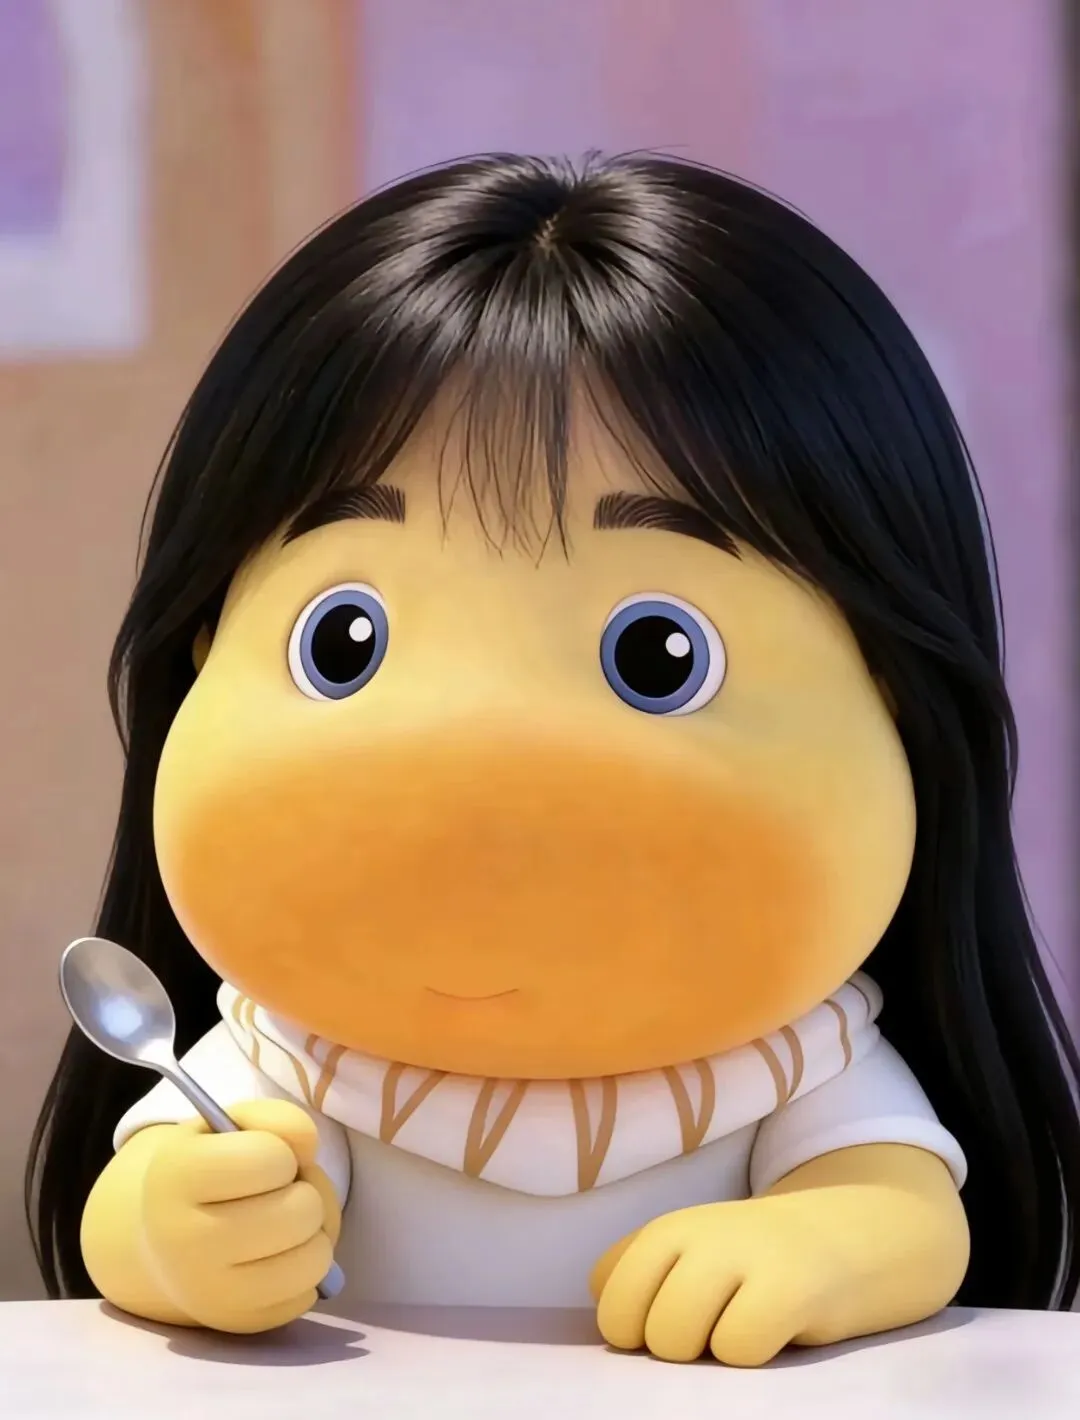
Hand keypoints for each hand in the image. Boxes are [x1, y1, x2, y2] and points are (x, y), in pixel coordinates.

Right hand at [139, 1099, 340, 1332]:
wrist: (161, 1240)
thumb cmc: (208, 1173)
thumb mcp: (229, 1127)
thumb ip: (275, 1119)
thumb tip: (307, 1148)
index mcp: (174, 1177)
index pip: (266, 1158)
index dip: (281, 1152)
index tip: (265, 1158)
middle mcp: (182, 1241)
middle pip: (298, 1211)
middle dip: (304, 1192)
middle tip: (281, 1191)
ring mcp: (208, 1292)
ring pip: (312, 1259)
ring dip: (315, 1232)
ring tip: (287, 1221)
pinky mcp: (235, 1323)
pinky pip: (306, 1295)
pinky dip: (306, 1269)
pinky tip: (279, 1255)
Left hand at [589, 1196, 857, 1366]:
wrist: (851, 1234)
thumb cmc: (757, 1257)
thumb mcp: (691, 1247)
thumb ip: (633, 1265)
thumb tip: (599, 1292)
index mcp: (665, 1230)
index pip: (607, 1297)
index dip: (634, 1327)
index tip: (673, 1315)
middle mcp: (696, 1233)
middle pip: (634, 1327)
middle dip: (669, 1343)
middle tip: (713, 1325)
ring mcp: (742, 1255)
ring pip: (674, 1339)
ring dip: (707, 1351)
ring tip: (741, 1324)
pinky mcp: (790, 1286)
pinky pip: (737, 1348)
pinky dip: (753, 1352)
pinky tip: (777, 1329)